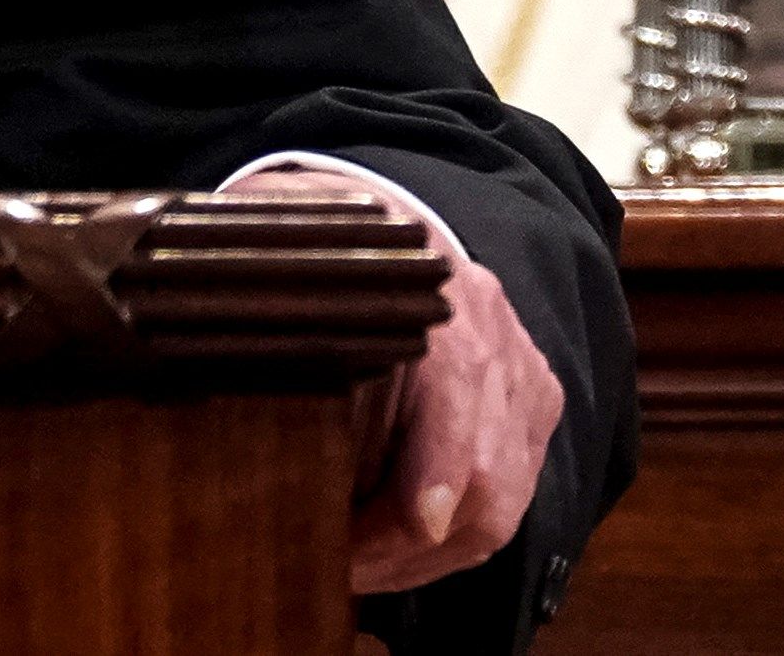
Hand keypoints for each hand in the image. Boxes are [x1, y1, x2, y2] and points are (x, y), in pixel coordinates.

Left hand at [220, 164, 561, 592]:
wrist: (393, 214)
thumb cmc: (326, 244)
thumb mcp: (287, 259)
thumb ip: (276, 323)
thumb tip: (248, 410)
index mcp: (434, 294)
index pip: (454, 396)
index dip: (424, 478)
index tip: (378, 536)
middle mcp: (494, 336)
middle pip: (488, 478)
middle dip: (411, 545)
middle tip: (342, 568)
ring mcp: (524, 373)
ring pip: (504, 502)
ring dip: (429, 553)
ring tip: (359, 567)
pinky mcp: (535, 405)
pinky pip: (512, 496)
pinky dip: (456, 536)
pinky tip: (400, 546)